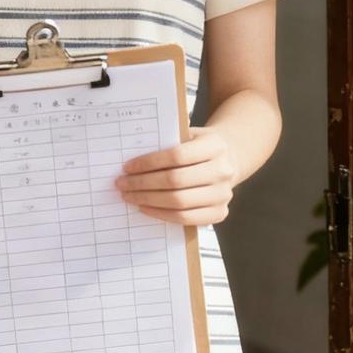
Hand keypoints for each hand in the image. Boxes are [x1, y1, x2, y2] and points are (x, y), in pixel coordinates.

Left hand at [115, 129, 238, 225]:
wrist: (230, 158)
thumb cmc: (200, 145)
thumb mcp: (190, 134)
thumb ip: (167, 142)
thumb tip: (133, 160)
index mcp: (215, 145)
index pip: (177, 156)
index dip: (149, 162)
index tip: (127, 167)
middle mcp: (223, 170)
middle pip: (175, 181)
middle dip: (143, 184)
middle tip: (122, 184)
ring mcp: (223, 194)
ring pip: (179, 202)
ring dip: (148, 200)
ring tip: (129, 196)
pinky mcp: (220, 213)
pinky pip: (186, 219)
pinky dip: (161, 214)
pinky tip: (145, 207)